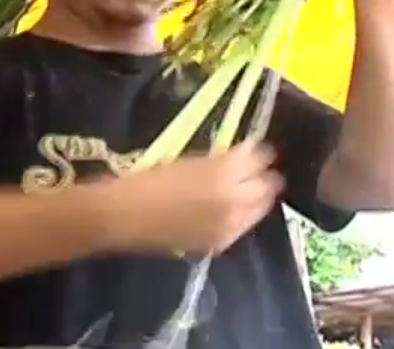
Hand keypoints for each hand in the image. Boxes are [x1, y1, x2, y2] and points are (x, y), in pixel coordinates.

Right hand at [108, 142, 283, 254]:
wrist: (124, 214)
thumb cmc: (148, 178)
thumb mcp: (187, 159)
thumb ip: (219, 160)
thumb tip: (240, 157)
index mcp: (224, 170)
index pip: (259, 157)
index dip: (260, 152)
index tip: (258, 150)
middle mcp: (235, 198)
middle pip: (268, 185)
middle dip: (265, 176)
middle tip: (258, 171)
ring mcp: (231, 224)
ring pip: (260, 209)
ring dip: (257, 197)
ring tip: (247, 191)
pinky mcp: (221, 243)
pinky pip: (242, 227)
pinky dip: (241, 217)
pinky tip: (229, 211)